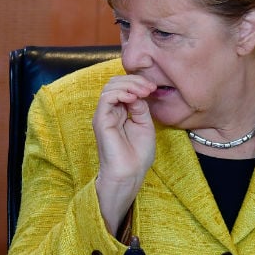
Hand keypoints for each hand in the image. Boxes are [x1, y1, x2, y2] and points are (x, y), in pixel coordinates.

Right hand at [93, 74, 157, 231]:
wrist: (130, 173)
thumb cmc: (137, 154)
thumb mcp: (145, 124)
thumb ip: (140, 107)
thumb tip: (137, 92)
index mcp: (120, 111)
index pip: (124, 87)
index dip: (138, 83)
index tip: (153, 88)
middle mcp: (110, 111)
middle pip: (115, 83)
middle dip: (134, 80)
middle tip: (149, 87)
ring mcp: (104, 115)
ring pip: (110, 87)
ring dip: (128, 85)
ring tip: (143, 92)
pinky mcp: (100, 120)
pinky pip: (106, 98)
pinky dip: (120, 93)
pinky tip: (133, 98)